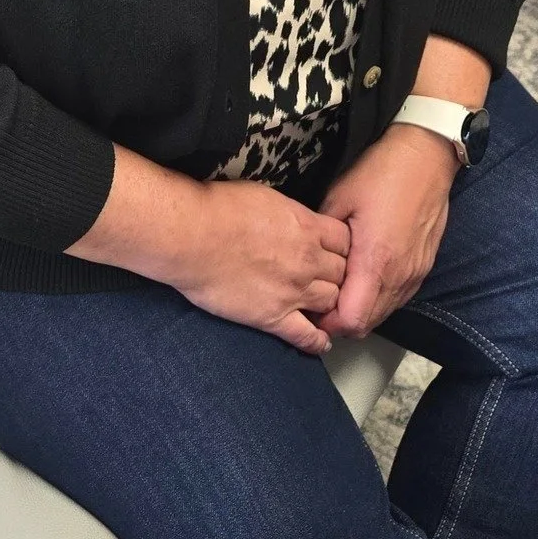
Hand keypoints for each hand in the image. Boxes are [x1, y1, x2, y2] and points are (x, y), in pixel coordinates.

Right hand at [172, 178, 351, 356]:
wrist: (190, 236)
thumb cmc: (219, 208)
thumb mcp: (267, 196)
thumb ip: (291, 214)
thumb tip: (295, 219)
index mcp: (307, 227)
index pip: (346, 242)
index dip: (342, 248)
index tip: (334, 252)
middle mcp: (308, 260)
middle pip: (344, 273)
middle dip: (338, 276)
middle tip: (328, 279)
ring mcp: (293, 291)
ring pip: (332, 302)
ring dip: (329, 304)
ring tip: (323, 308)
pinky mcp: (272, 317)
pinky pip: (306, 336)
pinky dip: (317, 341)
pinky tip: (321, 342)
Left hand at [311, 125, 458, 340]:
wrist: (427, 157)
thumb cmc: (382, 173)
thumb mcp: (339, 199)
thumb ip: (323, 239)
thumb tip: (308, 262)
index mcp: (375, 261)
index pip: (351, 320)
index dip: (327, 322)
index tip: (311, 309)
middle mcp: (399, 275)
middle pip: (367, 324)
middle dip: (341, 321)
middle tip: (320, 302)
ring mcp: (415, 273)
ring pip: (384, 314)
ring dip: (361, 310)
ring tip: (341, 290)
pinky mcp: (424, 267)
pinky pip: (398, 298)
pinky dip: (379, 299)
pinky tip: (365, 279)